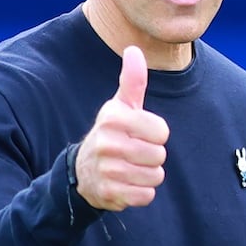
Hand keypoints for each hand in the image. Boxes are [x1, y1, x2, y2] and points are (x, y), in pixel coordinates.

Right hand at [75, 45, 168, 210]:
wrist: (83, 170)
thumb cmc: (112, 133)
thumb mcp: (120, 105)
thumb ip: (132, 80)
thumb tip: (134, 49)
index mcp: (113, 118)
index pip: (161, 132)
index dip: (156, 134)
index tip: (140, 134)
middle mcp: (107, 143)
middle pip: (160, 155)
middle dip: (152, 157)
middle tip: (134, 153)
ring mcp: (106, 169)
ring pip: (154, 176)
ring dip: (147, 175)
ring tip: (130, 168)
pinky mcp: (109, 193)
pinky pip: (146, 196)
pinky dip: (141, 193)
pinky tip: (126, 184)